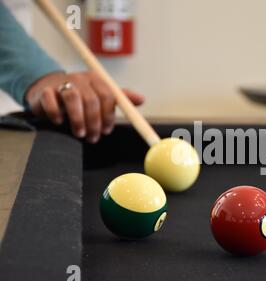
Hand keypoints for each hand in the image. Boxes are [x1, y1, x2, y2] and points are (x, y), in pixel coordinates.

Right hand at [26, 71, 144, 143]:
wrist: (47, 91)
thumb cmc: (79, 98)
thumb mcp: (100, 97)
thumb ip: (120, 99)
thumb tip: (142, 100)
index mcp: (96, 80)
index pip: (108, 95)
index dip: (109, 115)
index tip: (107, 130)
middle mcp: (80, 79)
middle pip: (92, 99)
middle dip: (94, 122)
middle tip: (94, 137)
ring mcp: (61, 83)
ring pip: (72, 98)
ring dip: (78, 119)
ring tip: (80, 134)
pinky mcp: (44, 91)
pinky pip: (51, 100)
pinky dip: (56, 113)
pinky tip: (59, 122)